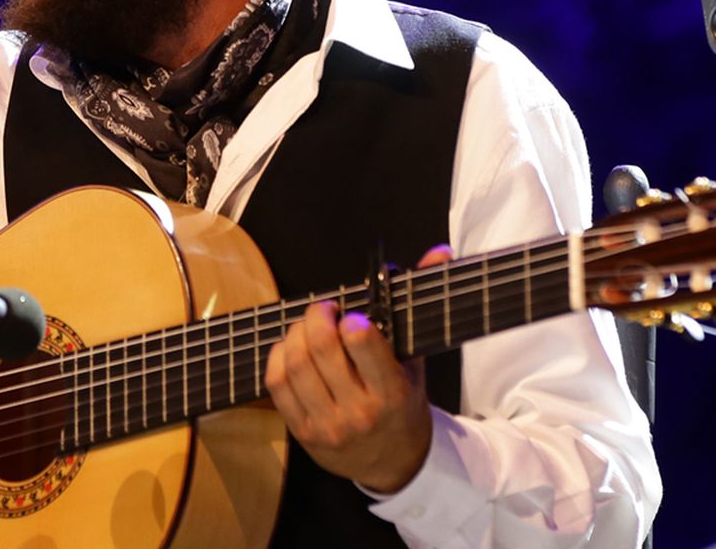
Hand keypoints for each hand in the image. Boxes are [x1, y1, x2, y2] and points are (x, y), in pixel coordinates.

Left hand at [264, 244, 452, 493]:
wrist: (394, 464)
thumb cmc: (404, 405)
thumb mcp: (417, 362)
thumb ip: (418, 306)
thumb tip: (439, 251)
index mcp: (392, 393)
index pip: (363, 343)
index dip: (351, 320)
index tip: (352, 315)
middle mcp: (358, 411)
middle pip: (322, 348)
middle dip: (318, 317)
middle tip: (324, 310)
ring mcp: (327, 424)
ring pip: (295, 363)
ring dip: (296, 333)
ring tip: (309, 327)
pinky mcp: (302, 431)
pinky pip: (276, 383)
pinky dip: (278, 356)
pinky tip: (291, 348)